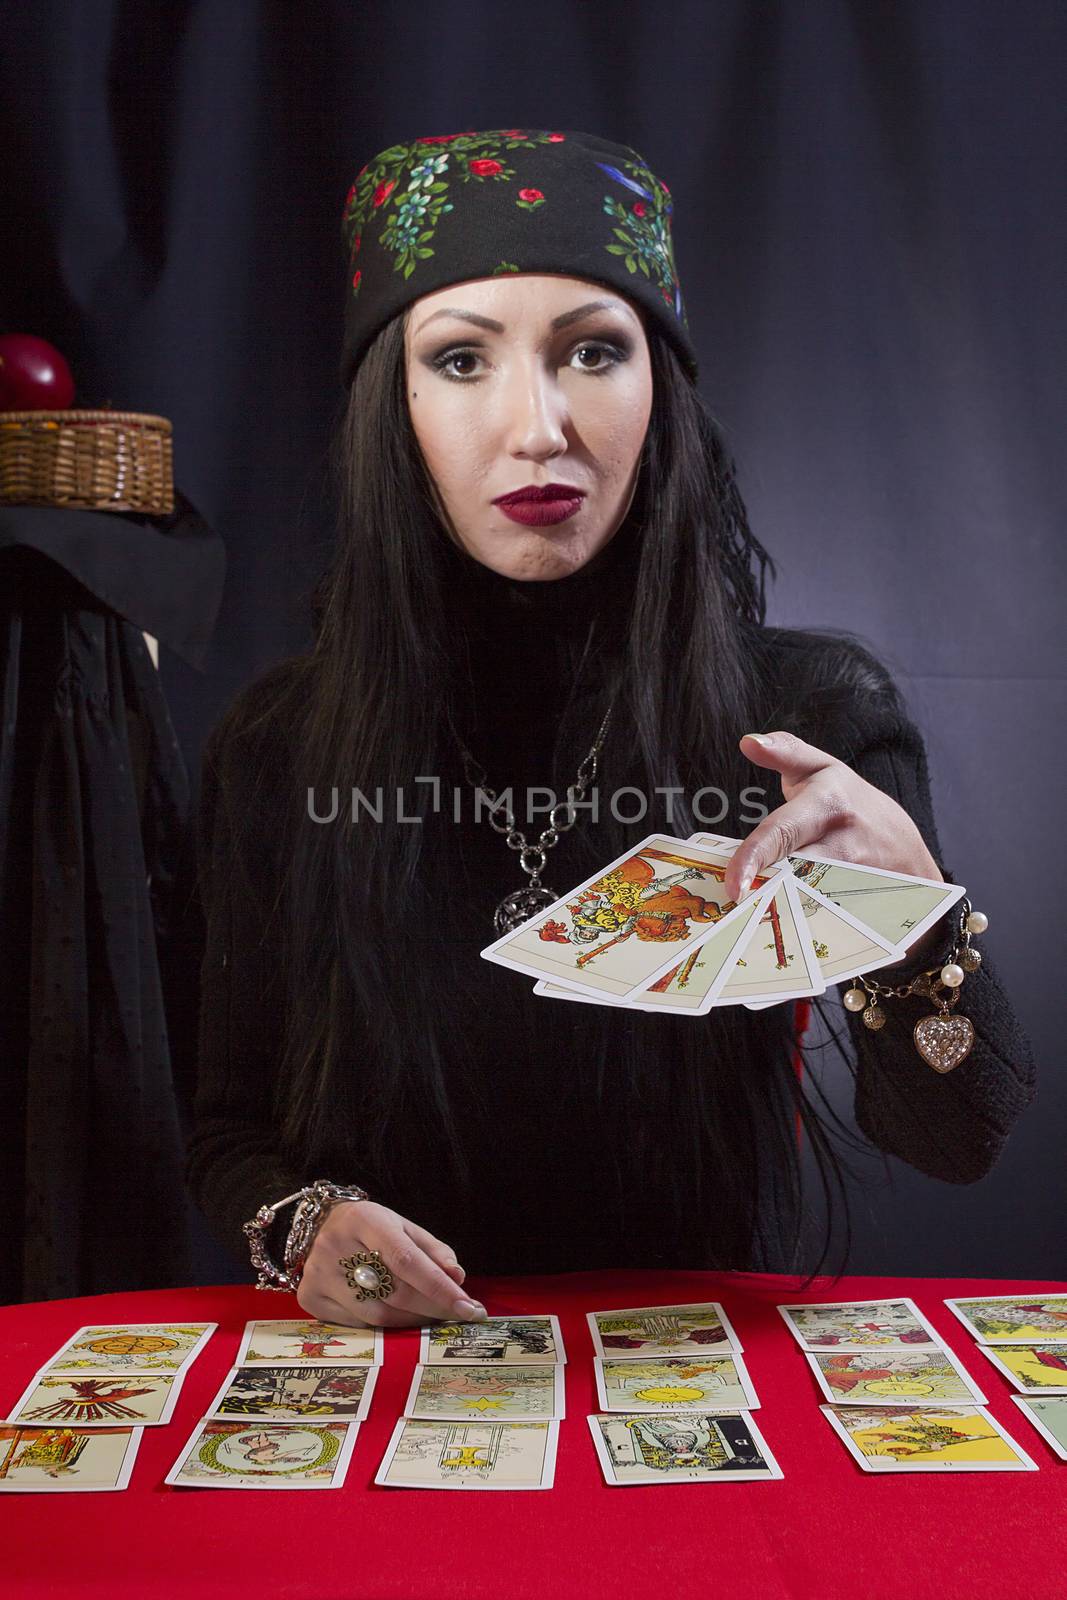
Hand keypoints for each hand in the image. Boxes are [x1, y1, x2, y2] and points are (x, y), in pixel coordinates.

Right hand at [296, 1200, 487, 1328]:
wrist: (319, 1225)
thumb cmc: (370, 1227)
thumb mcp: (402, 1226)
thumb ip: (432, 1250)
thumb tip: (457, 1277)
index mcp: (364, 1220)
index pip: (407, 1259)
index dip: (439, 1287)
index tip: (468, 1306)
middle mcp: (336, 1246)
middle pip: (394, 1292)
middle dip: (434, 1308)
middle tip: (461, 1315)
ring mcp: (319, 1275)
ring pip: (378, 1315)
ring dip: (414, 1321)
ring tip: (433, 1316)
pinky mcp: (310, 1298)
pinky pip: (359, 1325)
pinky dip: (386, 1325)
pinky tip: (400, 1317)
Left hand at [724, 731, 942, 906]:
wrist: (906, 850)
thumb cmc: (851, 803)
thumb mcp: (824, 769)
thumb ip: (785, 752)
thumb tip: (747, 742)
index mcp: (828, 805)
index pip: (783, 833)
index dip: (755, 858)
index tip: (733, 885)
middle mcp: (842, 845)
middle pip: (791, 874)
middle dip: (762, 890)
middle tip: (732, 906)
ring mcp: (853, 881)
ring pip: (804, 901)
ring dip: (776, 909)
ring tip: (748, 918)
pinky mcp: (857, 907)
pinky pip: (818, 920)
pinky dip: (796, 923)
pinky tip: (775, 925)